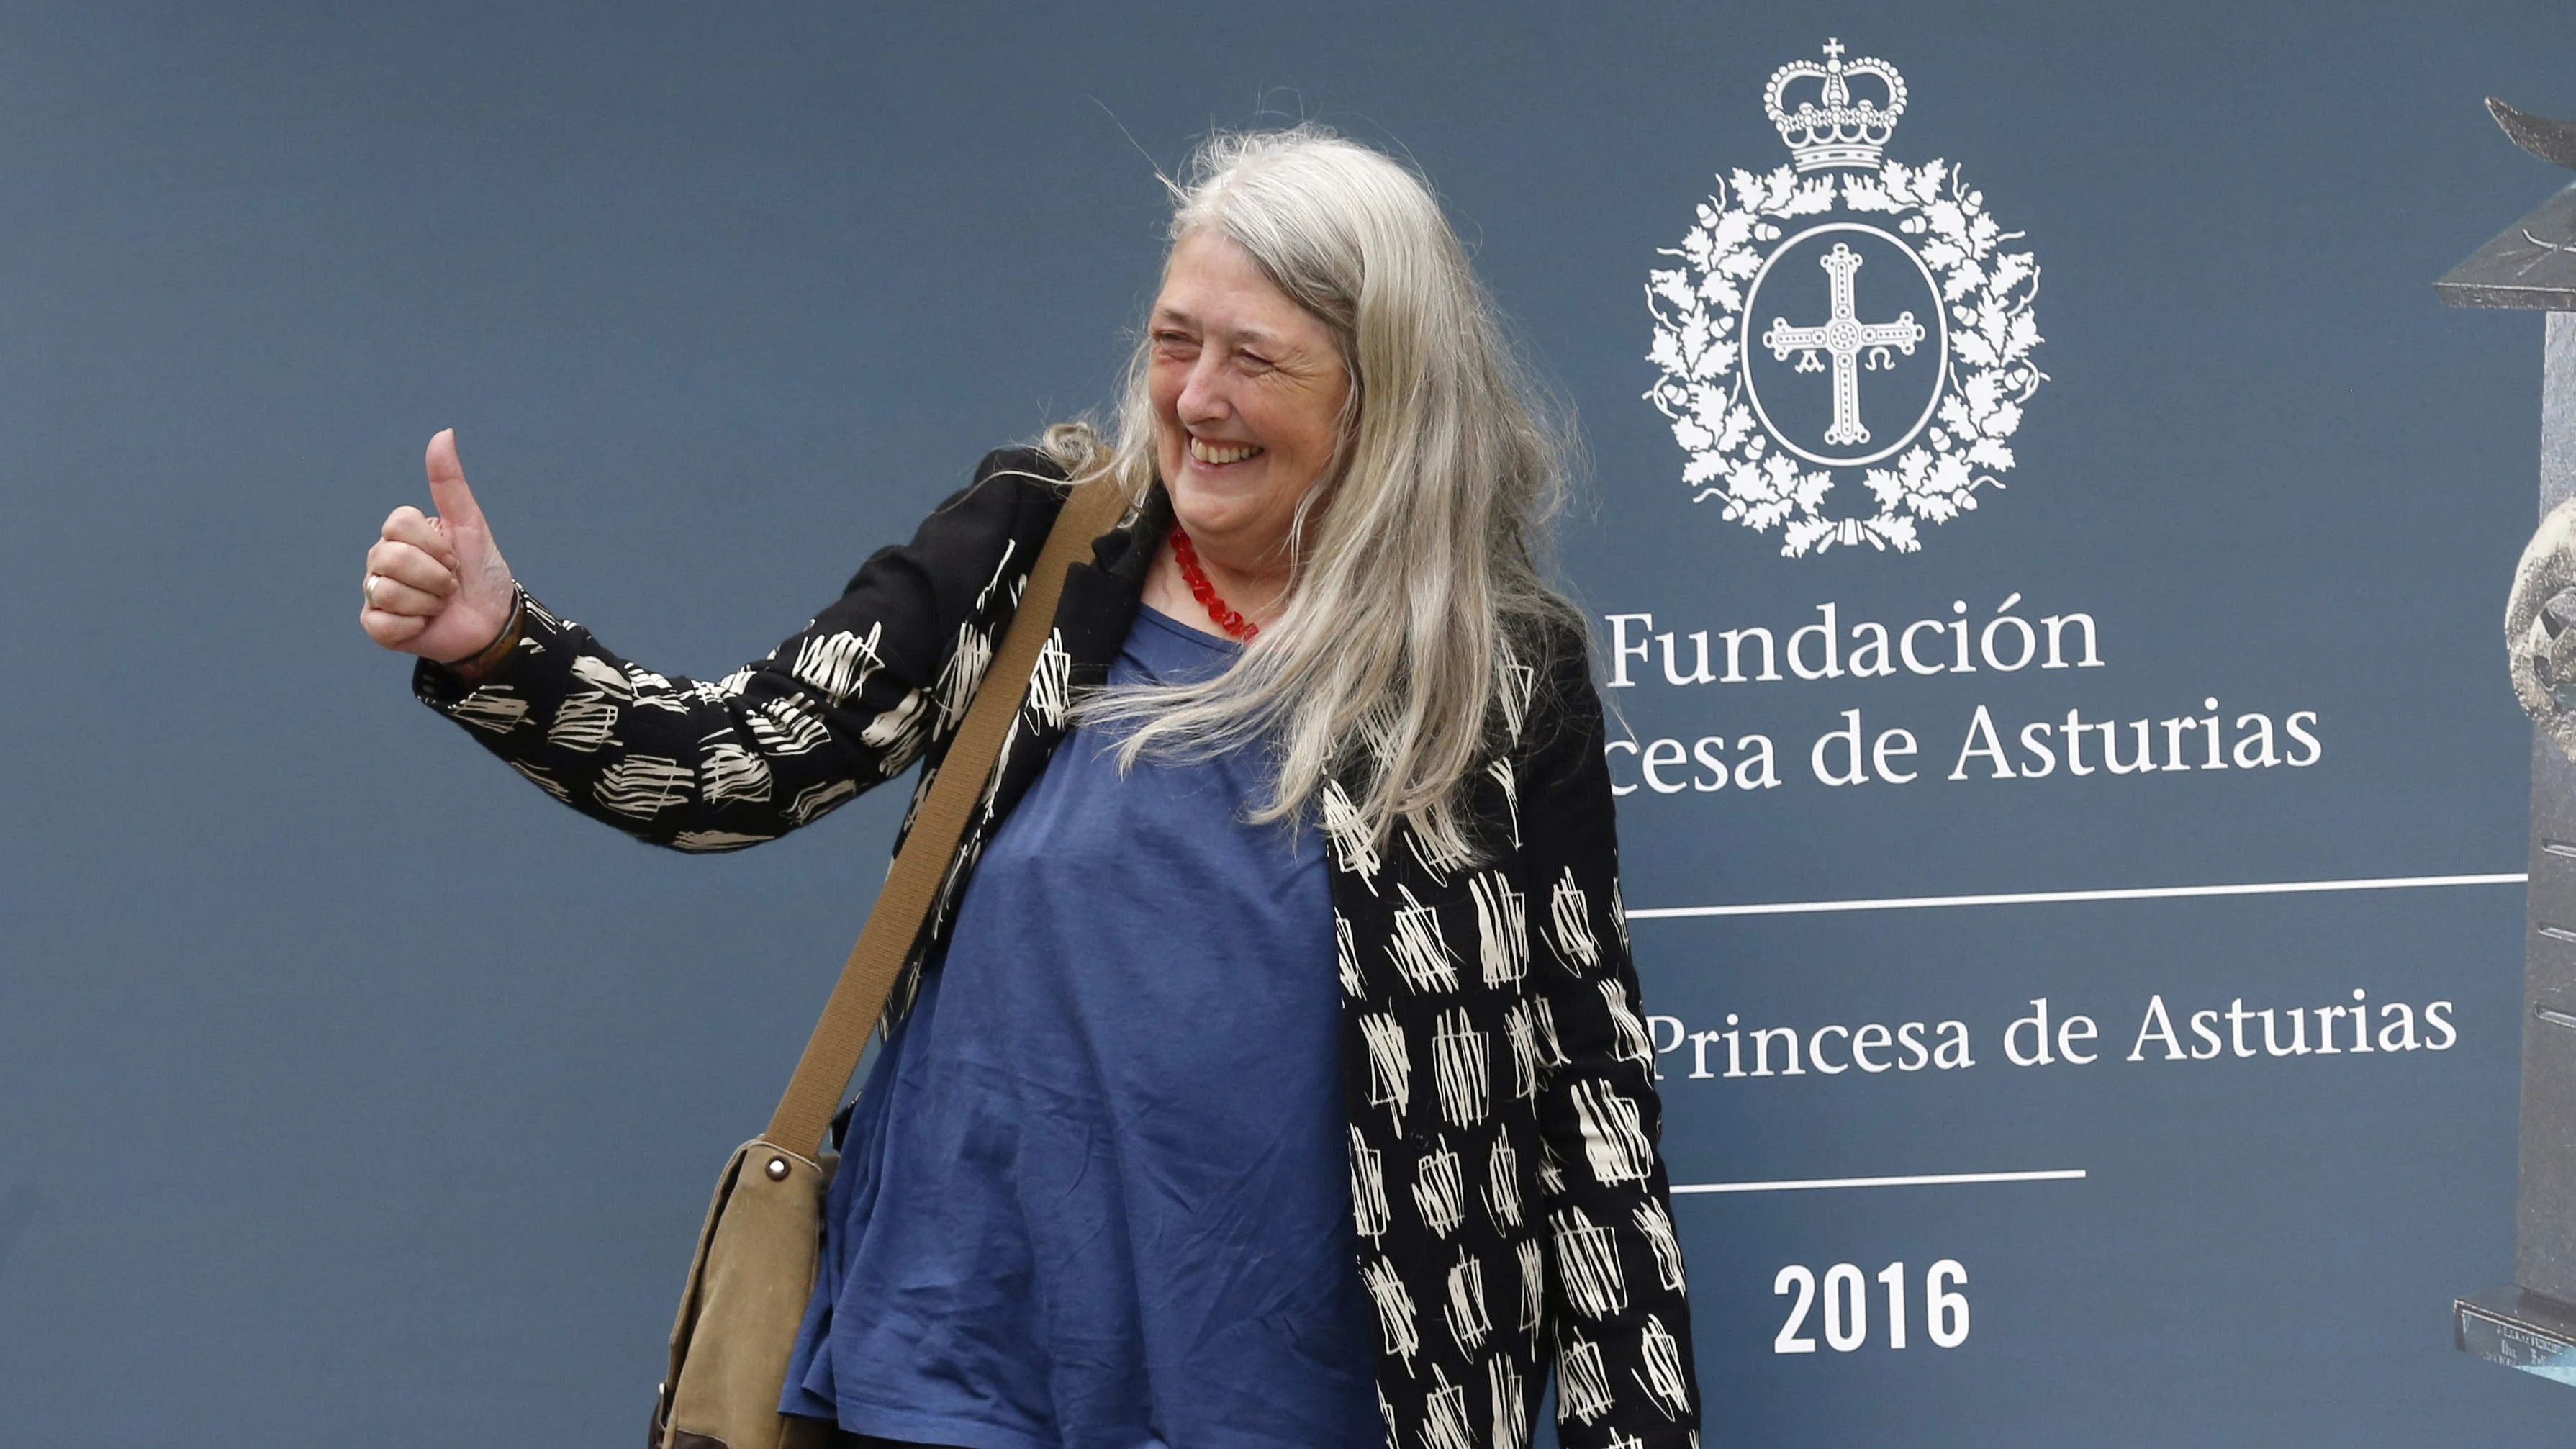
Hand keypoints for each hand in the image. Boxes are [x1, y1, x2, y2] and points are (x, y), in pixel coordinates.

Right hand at [358, 429, 519, 662]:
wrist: (494, 622)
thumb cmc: (481, 573)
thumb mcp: (470, 525)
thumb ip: (449, 482)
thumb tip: (444, 433)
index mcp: (399, 535)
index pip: (399, 524)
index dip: (435, 545)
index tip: (454, 557)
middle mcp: (380, 561)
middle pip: (392, 558)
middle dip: (436, 575)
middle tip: (450, 584)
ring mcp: (375, 594)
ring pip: (387, 590)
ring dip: (429, 601)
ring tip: (439, 604)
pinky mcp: (376, 627)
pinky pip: (383, 623)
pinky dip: (414, 625)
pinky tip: (425, 624)